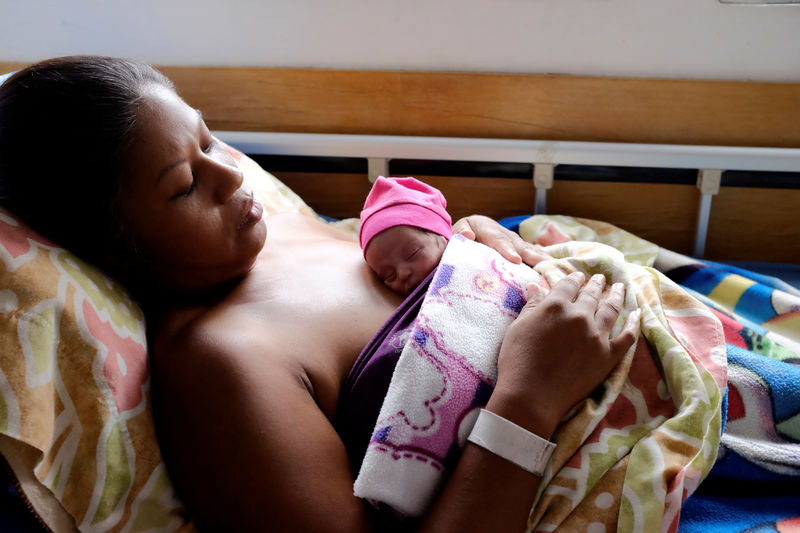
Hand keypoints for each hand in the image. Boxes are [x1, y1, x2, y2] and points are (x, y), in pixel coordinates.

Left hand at [453, 215, 547, 266]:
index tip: (516, 260)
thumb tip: (467, 235)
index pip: (499, 241)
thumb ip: (460, 232)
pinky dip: (545, 265)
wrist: (475, 228)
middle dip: (532, 257)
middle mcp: (508, 237)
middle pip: (521, 247)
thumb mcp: (458, 230)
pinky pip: (535, 258)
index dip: (508, 250)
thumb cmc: (465, 233)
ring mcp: (518, 244)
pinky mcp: (523, 252)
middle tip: (543, 266)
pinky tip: (556, 274)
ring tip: (555, 271)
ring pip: (531, 252)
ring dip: (543, 261)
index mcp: (491, 231)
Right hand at [494, 272, 639, 435]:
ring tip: (619, 288)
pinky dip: (634, 323)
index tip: (578, 276)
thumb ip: (532, 305)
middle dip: (596, 284)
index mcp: (556, 305)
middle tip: (601, 279)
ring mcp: (597, 335)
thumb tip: (537, 285)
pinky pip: (628, 336)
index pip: (568, 284)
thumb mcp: (518, 327)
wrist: (531, 396)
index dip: (574, 278)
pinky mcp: (608, 356)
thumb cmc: (517, 361)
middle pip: (592, 294)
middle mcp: (579, 315)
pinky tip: (637, 314)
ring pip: (612, 308)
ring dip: (616, 295)